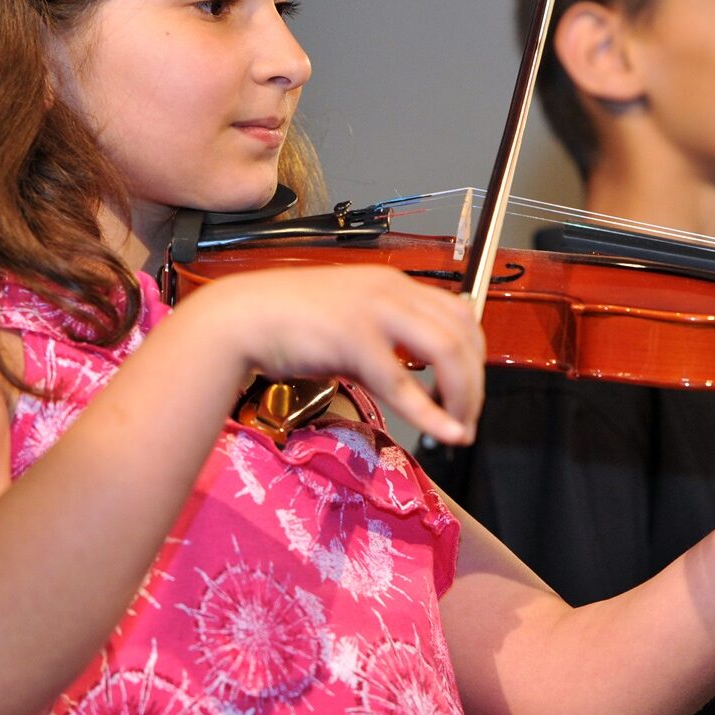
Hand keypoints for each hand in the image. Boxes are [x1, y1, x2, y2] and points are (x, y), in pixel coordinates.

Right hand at [182, 265, 485, 443]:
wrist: (239, 317)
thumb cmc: (286, 322)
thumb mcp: (349, 322)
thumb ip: (385, 342)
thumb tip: (415, 377)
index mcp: (393, 284)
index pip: (459, 313)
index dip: (475, 356)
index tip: (470, 389)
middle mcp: (391, 290)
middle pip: (461, 333)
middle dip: (475, 382)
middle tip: (468, 418)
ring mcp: (374, 311)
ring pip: (446, 351)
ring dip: (462, 396)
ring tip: (459, 428)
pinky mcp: (353, 338)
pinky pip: (402, 382)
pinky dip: (430, 412)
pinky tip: (442, 431)